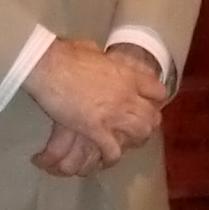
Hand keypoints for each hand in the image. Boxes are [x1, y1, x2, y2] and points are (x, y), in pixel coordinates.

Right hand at [21, 38, 166, 169]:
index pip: (157, 91)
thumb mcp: (94, 51)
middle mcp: (127, 97)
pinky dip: (111, 157)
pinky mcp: (96, 130)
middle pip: (152, 117)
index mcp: (128, 76)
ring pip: (140, 134)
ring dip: (133, 140)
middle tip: (137, 128)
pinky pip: (113, 151)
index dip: (154, 100)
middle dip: (147, 123)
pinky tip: (106, 158)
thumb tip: (98, 58)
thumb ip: (102, 59)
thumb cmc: (67, 55)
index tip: (147, 103)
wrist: (50, 67)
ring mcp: (114, 115)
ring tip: (125, 143)